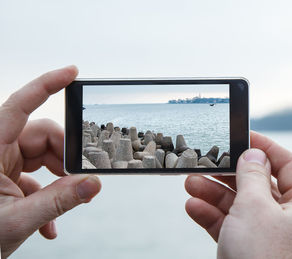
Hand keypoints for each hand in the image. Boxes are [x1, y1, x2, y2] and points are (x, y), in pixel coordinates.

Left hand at [0, 66, 101, 257]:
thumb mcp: (16, 220)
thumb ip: (57, 202)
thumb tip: (92, 184)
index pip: (19, 106)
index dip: (46, 85)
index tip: (71, 72)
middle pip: (42, 136)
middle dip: (65, 157)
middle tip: (80, 178)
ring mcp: (2, 164)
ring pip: (42, 156)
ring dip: (59, 181)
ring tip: (65, 205)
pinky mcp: (7, 178)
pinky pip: (36, 177)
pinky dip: (48, 196)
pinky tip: (49, 221)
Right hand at [185, 131, 291, 258]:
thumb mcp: (257, 208)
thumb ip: (253, 177)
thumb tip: (255, 154)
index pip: (289, 166)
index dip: (267, 147)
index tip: (244, 135)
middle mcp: (289, 221)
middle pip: (258, 185)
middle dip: (229, 174)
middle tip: (207, 162)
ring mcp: (267, 238)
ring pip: (239, 206)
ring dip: (213, 194)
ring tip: (190, 183)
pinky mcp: (247, 251)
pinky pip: (229, 227)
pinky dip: (211, 216)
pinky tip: (193, 207)